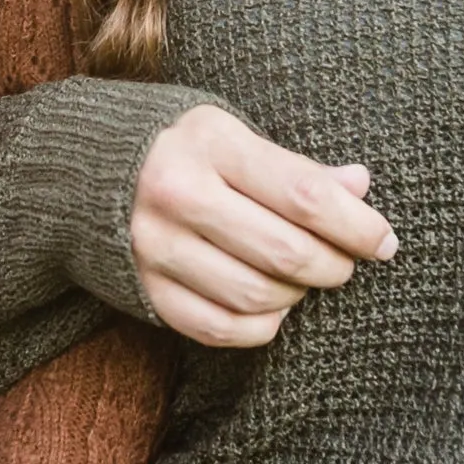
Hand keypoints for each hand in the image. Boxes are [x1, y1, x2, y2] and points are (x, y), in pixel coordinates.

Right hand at [129, 103, 397, 345]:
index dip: (356, 225)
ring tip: (305, 279)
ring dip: (297, 296)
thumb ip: (295, 166)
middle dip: (333, 265)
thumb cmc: (178, 148)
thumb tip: (360, 186)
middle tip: (347, 264)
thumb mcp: (232, 135)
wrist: (79, 169)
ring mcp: (155, 246)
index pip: (304, 194)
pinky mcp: (144, 289)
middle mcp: (177, 194)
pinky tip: (272, 307)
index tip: (384, 241)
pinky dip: (260, 327)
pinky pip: (220, 328)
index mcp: (209, 144)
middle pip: (285, 252)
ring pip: (256, 296)